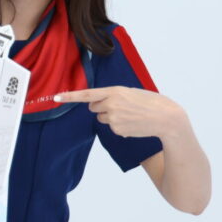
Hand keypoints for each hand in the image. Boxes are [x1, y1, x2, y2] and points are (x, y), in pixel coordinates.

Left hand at [54, 87, 188, 140]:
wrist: (166, 118)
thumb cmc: (151, 102)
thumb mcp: (132, 92)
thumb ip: (114, 95)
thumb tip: (98, 105)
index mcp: (114, 91)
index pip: (87, 94)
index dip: (70, 96)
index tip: (56, 97)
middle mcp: (111, 104)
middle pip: (93, 107)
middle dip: (101, 107)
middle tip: (121, 106)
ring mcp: (113, 118)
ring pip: (103, 118)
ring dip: (112, 117)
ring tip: (131, 115)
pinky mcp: (117, 130)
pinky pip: (112, 128)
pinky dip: (120, 126)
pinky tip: (134, 123)